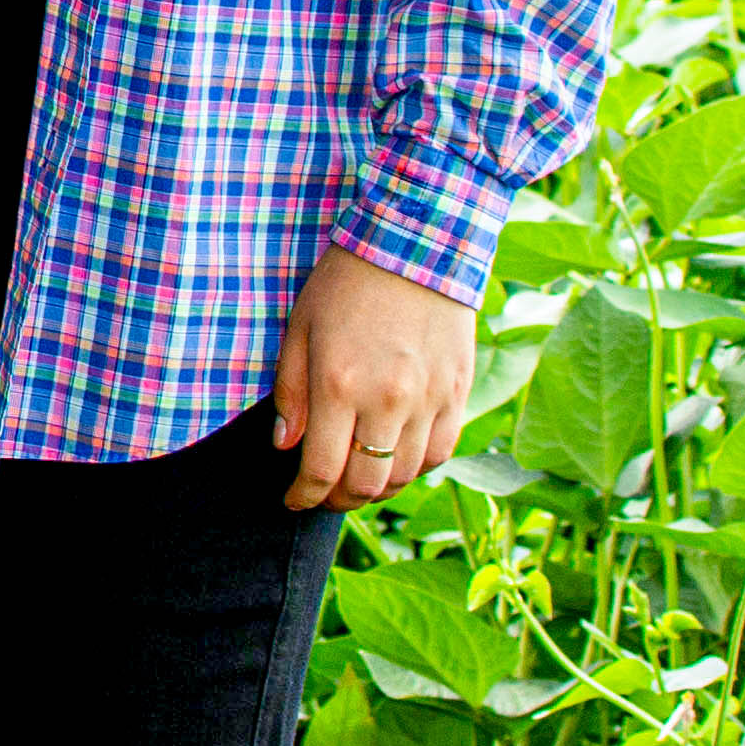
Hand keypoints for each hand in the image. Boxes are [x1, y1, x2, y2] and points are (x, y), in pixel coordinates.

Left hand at [273, 244, 477, 512]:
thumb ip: (291, 394)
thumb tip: (286, 448)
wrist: (416, 244)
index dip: (304, 497)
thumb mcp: (299, 330)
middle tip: (323, 495)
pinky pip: (440, 453)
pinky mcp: (458, 392)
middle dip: (338, 500)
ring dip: (377, 489)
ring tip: (358, 480)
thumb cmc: (346, 283)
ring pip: (405, 476)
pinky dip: (415, 468)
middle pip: (365, 484)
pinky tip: (396, 461)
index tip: (293, 501)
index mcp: (339, 386)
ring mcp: (429, 399)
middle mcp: (387, 401)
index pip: (321, 470)